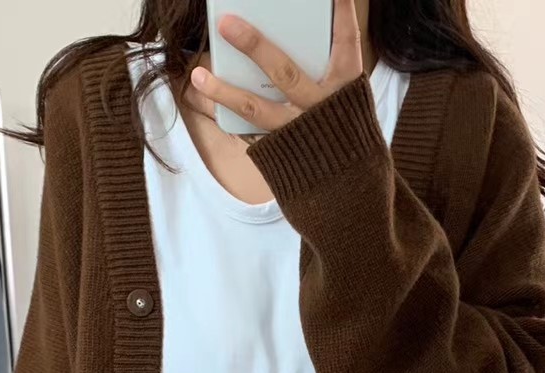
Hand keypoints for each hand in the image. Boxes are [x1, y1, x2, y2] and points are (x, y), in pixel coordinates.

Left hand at [189, 0, 364, 131]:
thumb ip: (324, 63)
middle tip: (226, 23)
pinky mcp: (278, 148)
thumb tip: (293, 28)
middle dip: (254, 46)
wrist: (345, 184)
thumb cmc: (341, 125)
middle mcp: (320, 108)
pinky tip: (200, 98)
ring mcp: (296, 130)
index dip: (340, 14)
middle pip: (285, 73)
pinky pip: (245, 130)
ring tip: (198, 75)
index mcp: (345, 87)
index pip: (346, 43)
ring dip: (224, 91)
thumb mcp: (345, 93)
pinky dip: (221, 114)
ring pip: (256, 109)